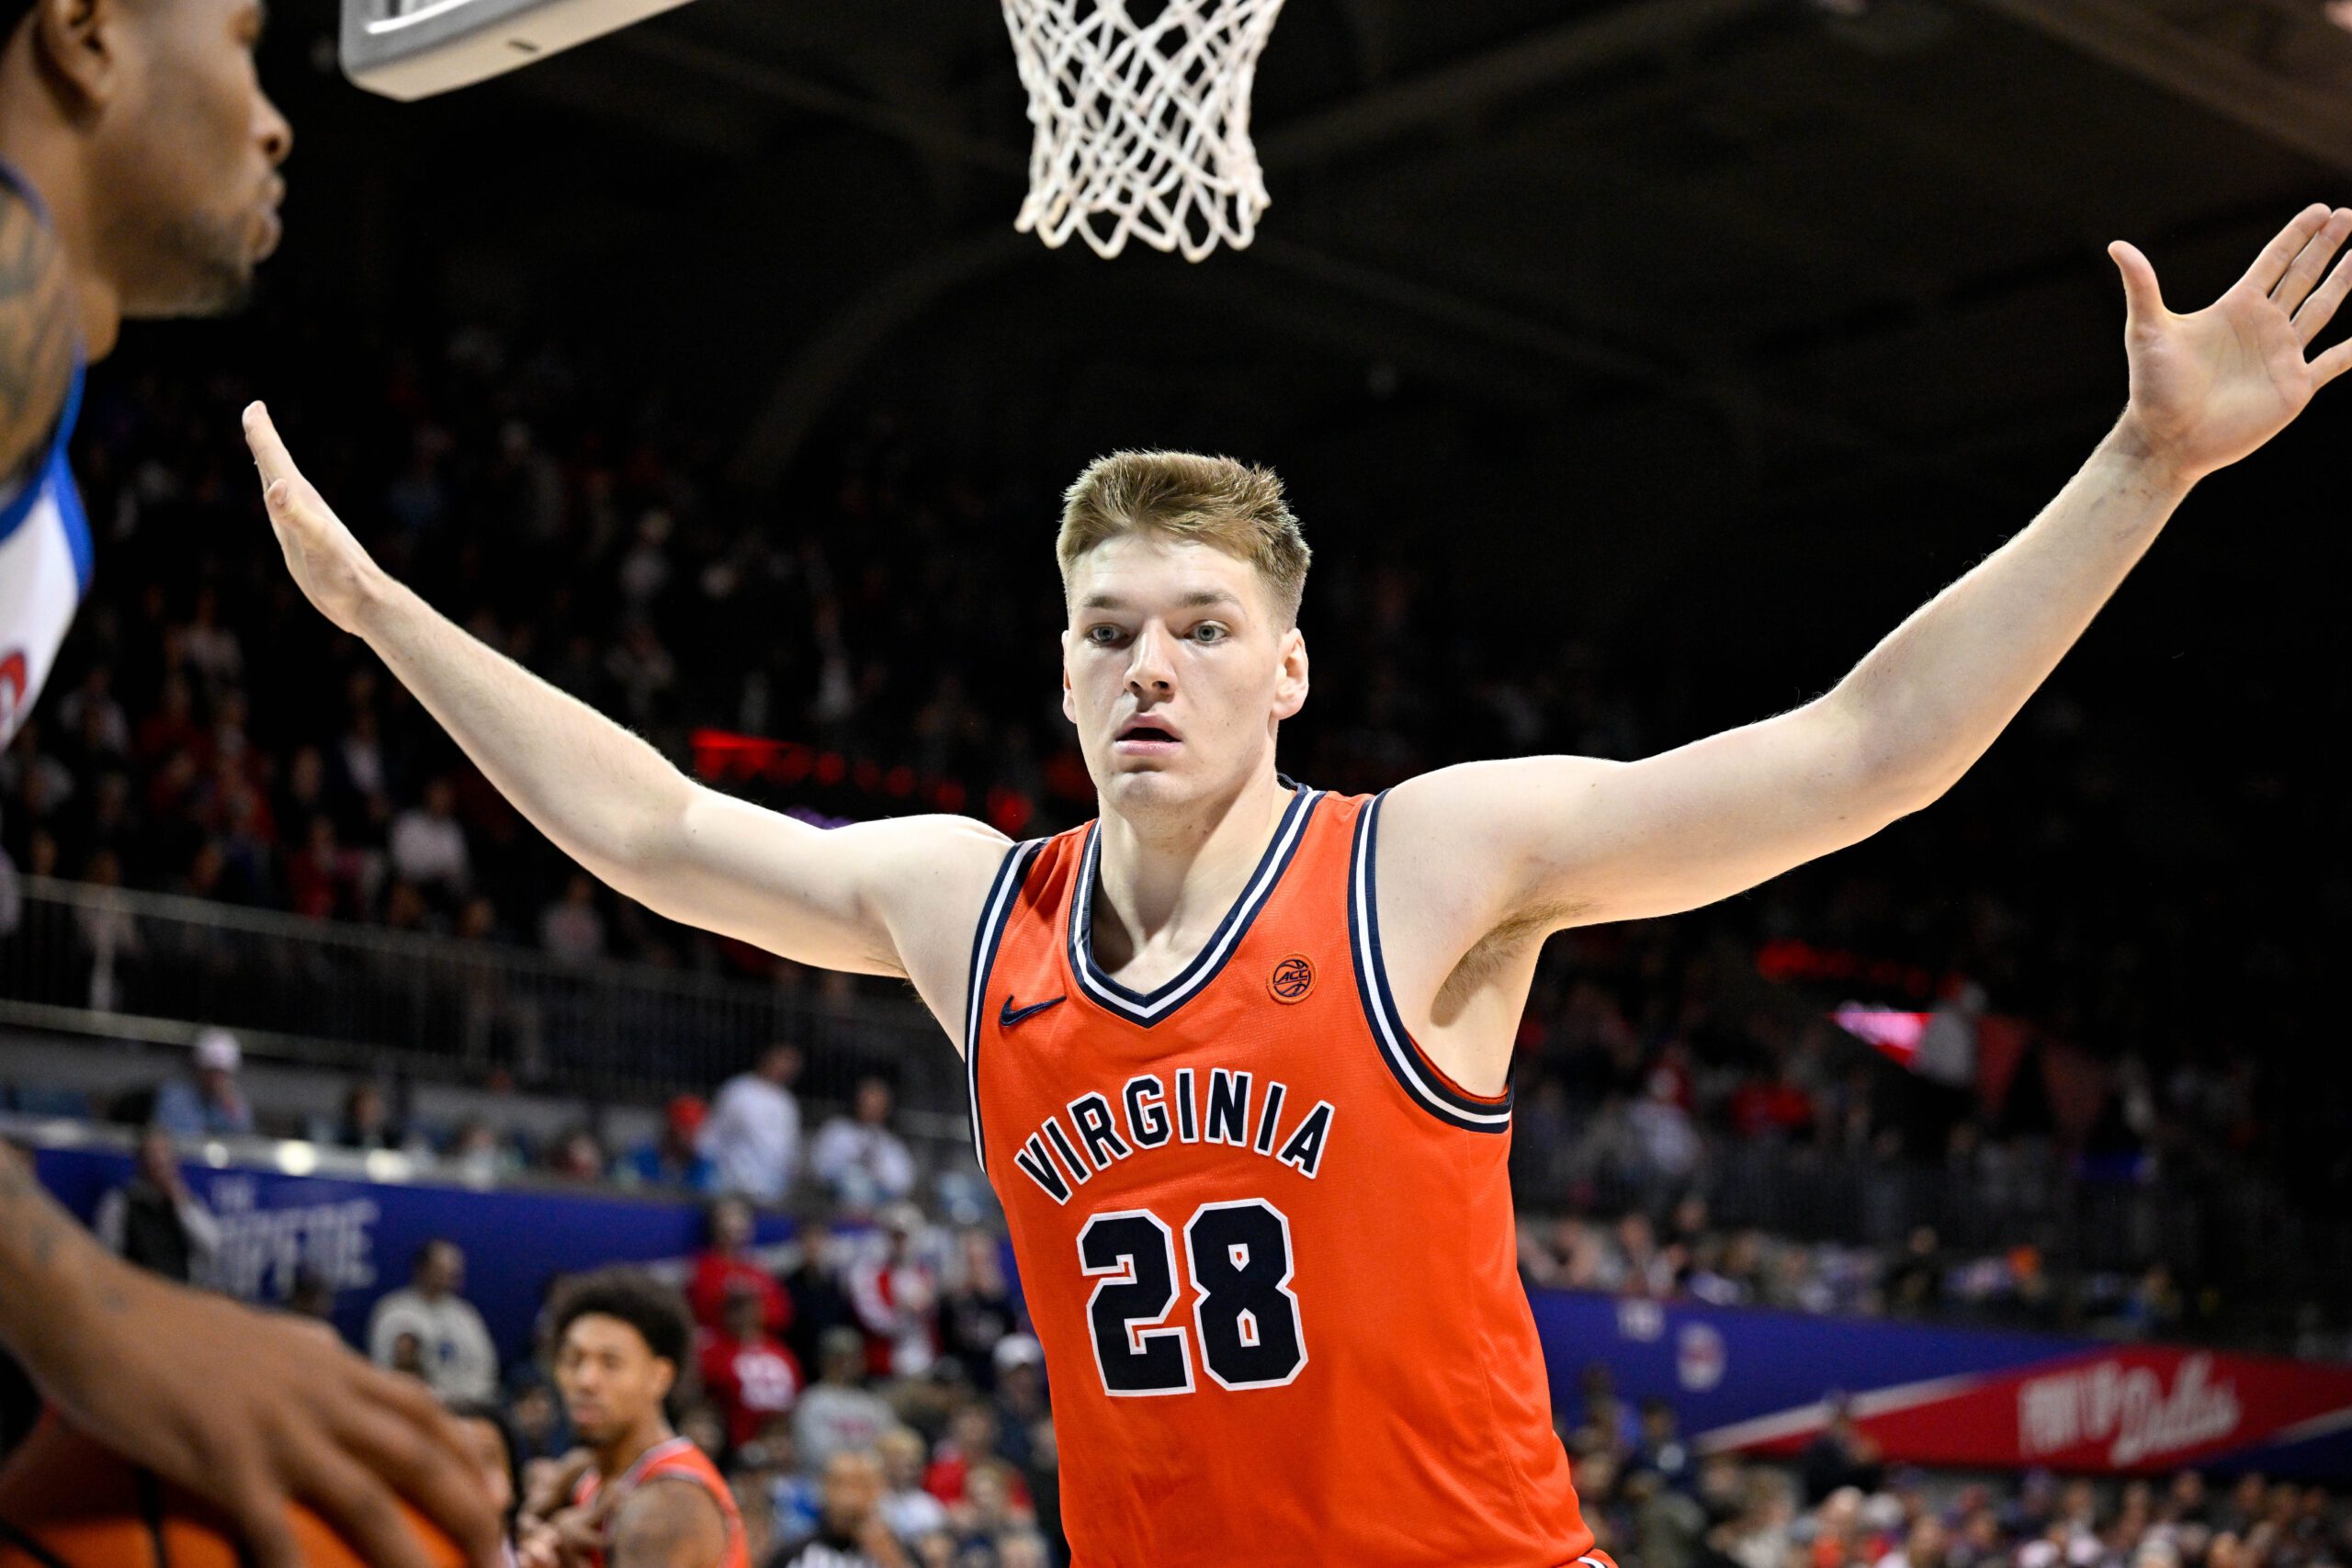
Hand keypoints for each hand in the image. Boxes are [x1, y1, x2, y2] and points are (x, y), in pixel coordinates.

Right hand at [36, 1255, 500, 1567]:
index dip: (470, 1452)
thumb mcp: (266, 1334)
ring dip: (408, 1551)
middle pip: (420, 1456)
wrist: (108, 1314)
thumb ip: (308, 1351)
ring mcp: (279, 1431)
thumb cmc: (176, 1328)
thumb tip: (334, 1353)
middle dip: (468, 1507)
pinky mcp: (225, 1462)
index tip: (499, 1491)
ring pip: (368, 1498)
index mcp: (334, 1367)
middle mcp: (323, 1397)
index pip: (425, 1408)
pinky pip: (273, 1530)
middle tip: (497, 1552)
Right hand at [242, 401, 386, 635]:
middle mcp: (303, 508)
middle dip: (263, 440)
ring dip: (270, 465)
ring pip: (281, 486)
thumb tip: (277, 484)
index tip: (254, 406)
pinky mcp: (306, 543)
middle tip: (254, 414)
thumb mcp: (316, 543)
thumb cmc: (342, 575)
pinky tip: (278, 497)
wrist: (365, 602)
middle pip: (278, 465)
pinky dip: (277, 498)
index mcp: (301, 501)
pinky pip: (286, 513)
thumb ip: (296, 514)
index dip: (262, 434)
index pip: (277, 460)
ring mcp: (304, 524)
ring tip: (262, 449)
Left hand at [2109, 203, 2351, 486]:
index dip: (2296, 235)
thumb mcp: (2146, 330)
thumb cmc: (2152, 387)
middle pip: (2302, 276)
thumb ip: (2141, 286)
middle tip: (2347, 214)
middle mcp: (2263, 327)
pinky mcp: (2294, 387)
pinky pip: (2334, 363)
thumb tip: (2116, 245)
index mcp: (2235, 308)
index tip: (2320, 210)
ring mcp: (2282, 355)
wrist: (2165, 440)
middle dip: (2325, 246)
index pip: (2273, 261)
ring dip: (2342, 282)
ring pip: (2322, 309)